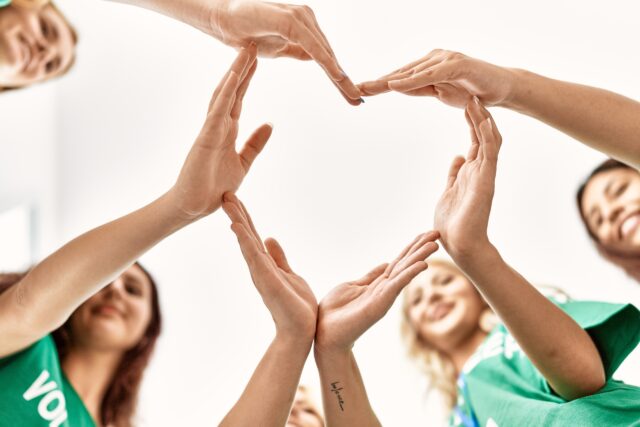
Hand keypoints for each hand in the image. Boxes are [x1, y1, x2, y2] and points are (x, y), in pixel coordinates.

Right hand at [168, 45, 270, 221]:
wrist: (195, 206)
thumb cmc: (214, 186)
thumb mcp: (243, 162)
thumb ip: (255, 143)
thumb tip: (270, 124)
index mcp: (227, 130)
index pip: (239, 98)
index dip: (247, 78)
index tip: (257, 59)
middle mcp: (218, 125)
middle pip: (231, 90)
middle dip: (241, 68)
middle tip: (251, 44)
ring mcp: (211, 129)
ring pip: (223, 95)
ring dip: (234, 73)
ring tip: (245, 52)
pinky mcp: (206, 137)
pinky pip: (217, 111)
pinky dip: (226, 93)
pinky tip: (234, 77)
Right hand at [211, 0, 361, 104]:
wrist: (222, 20)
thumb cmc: (247, 32)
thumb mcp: (278, 48)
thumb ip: (298, 50)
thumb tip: (314, 57)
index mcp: (305, 27)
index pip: (325, 56)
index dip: (338, 77)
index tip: (351, 95)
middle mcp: (307, 18)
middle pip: (329, 55)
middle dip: (343, 80)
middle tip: (357, 101)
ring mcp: (300, 17)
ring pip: (325, 51)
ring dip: (339, 75)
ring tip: (352, 94)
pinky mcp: (290, 20)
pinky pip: (312, 45)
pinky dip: (325, 61)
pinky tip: (336, 76)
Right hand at [223, 193, 317, 341]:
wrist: (300, 331)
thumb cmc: (296, 306)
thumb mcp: (289, 274)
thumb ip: (279, 258)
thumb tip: (270, 239)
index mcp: (265, 264)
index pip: (252, 236)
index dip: (244, 217)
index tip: (235, 198)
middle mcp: (259, 267)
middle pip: (246, 235)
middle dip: (237, 214)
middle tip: (226, 193)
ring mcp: (261, 273)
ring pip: (246, 241)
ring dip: (238, 221)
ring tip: (228, 202)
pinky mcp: (266, 279)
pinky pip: (254, 255)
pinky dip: (245, 240)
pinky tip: (237, 226)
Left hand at [315, 231, 438, 352]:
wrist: (325, 332)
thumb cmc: (336, 311)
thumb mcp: (354, 285)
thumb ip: (371, 276)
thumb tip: (385, 264)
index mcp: (379, 283)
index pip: (400, 261)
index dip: (412, 246)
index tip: (427, 233)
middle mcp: (385, 289)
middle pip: (406, 264)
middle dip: (421, 248)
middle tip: (437, 233)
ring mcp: (384, 297)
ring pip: (405, 272)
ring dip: (420, 257)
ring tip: (434, 244)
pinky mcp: (379, 304)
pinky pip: (397, 285)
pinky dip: (409, 274)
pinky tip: (423, 264)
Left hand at [358, 49, 513, 107]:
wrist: (501, 88)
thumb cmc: (471, 90)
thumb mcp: (440, 93)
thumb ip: (419, 88)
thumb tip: (396, 87)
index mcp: (428, 65)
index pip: (399, 76)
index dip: (379, 84)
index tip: (359, 90)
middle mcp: (434, 58)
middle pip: (400, 72)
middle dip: (377, 82)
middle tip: (353, 88)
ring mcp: (445, 58)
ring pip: (411, 73)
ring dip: (387, 82)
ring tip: (367, 87)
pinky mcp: (457, 64)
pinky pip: (429, 75)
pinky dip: (411, 81)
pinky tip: (395, 86)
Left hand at [434, 97, 501, 261]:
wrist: (460, 244)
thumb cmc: (453, 223)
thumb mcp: (449, 191)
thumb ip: (455, 174)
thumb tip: (458, 157)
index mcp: (471, 171)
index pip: (475, 140)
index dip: (470, 120)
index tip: (463, 100)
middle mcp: (481, 170)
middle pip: (483, 135)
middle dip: (477, 114)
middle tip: (471, 92)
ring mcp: (485, 174)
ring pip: (488, 139)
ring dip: (482, 119)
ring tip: (475, 99)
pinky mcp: (486, 180)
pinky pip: (490, 152)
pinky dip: (487, 135)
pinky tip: (483, 119)